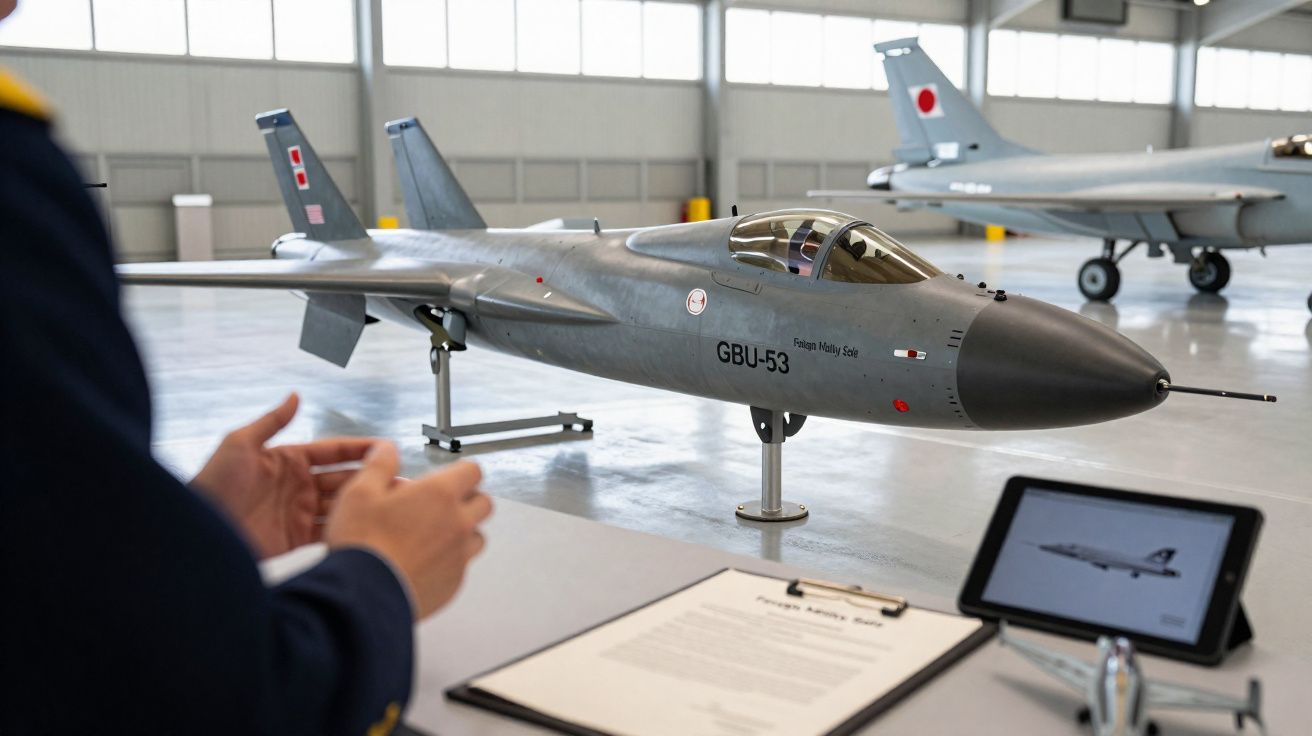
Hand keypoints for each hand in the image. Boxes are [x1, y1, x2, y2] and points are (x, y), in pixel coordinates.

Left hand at [191, 394, 375, 559]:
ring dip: (365, 505)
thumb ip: (271, 421)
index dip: (358, 449)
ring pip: (341, 507)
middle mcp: (297, 488)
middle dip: (371, 479)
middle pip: (343, 480)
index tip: (385, 448)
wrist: (198, 533)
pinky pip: (329, 534)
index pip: (332, 452)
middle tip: (400, 480)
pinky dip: (348, 531)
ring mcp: (298, 516)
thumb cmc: (211, 486)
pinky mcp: (295, 542)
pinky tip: (367, 528)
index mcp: (288, 462)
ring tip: (393, 505)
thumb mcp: (239, 444)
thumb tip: (294, 396)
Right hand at [325, 443, 491, 619]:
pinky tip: (425, 563)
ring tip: (433, 535)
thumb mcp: (359, 493)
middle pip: (483, 503)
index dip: (462, 471)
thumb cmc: (363, 545)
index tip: (452, 476)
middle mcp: (457, 523)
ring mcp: (459, 555)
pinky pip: (462, 566)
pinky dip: (450, 562)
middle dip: (468, 500)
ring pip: (477, 537)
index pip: (473, 471)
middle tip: (443, 505)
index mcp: (439, 494)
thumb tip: (387, 450)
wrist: (363, 595)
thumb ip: (379, 465)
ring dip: (462, 532)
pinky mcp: (454, 583)